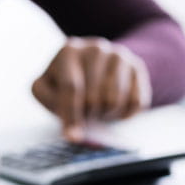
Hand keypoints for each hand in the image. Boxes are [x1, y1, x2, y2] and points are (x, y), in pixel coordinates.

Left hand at [32, 37, 150, 140]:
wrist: (93, 68)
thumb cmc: (67, 83)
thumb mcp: (48, 90)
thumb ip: (53, 106)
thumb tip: (73, 133)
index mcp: (68, 51)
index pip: (71, 88)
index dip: (72, 116)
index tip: (72, 136)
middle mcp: (95, 48)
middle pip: (93, 98)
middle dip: (88, 115)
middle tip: (85, 114)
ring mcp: (119, 56)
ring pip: (115, 101)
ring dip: (106, 114)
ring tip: (98, 108)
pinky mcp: (137, 67)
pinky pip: (136, 102)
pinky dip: (124, 113)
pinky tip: (115, 106)